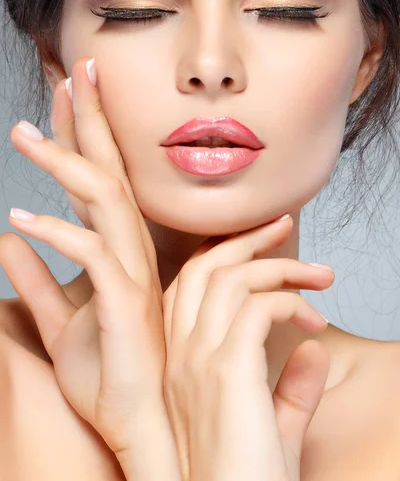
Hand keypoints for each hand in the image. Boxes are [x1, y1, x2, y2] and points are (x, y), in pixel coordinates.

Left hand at [0, 58, 180, 480]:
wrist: (138, 420)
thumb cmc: (109, 372)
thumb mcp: (59, 320)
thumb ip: (36, 280)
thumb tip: (7, 242)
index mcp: (116, 248)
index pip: (98, 177)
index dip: (82, 134)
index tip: (67, 93)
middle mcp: (129, 248)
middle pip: (108, 169)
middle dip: (91, 117)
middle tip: (74, 69)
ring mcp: (130, 269)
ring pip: (101, 197)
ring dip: (62, 161)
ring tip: (24, 133)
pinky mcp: (125, 297)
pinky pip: (89, 252)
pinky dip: (53, 233)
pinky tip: (19, 221)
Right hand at [162, 215, 333, 480]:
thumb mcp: (272, 429)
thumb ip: (291, 387)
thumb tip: (314, 352)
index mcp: (180, 363)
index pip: (189, 286)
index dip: (223, 254)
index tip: (263, 242)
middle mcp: (180, 354)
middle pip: (206, 268)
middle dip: (247, 239)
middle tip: (284, 225)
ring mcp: (198, 360)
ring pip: (232, 279)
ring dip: (280, 266)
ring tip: (319, 276)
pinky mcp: (226, 371)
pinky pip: (258, 308)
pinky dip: (290, 302)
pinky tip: (314, 322)